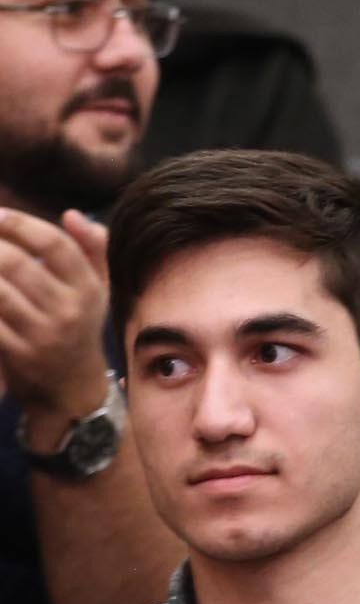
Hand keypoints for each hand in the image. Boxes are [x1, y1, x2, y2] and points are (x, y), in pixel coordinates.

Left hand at [0, 208, 111, 425]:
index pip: (55, 244)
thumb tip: (70, 215)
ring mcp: (43, 334)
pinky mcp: (19, 354)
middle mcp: (69, 310)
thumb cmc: (79, 328)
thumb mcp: (98, 289)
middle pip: (17, 264)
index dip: (20, 224)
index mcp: (88, 288)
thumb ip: (92, 248)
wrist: (72, 389)